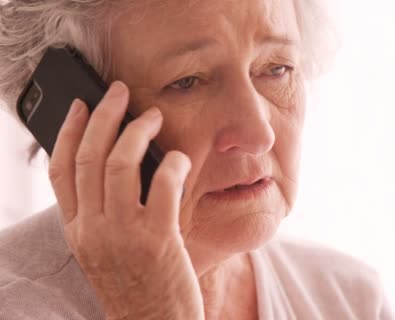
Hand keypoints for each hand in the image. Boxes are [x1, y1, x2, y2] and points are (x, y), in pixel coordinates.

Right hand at [48, 81, 203, 318]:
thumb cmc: (136, 286)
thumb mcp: (105, 251)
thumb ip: (104, 213)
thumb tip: (120, 164)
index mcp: (77, 231)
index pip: (60, 170)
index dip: (68, 131)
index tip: (81, 106)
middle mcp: (93, 229)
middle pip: (88, 156)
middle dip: (104, 115)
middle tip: (120, 93)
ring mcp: (124, 234)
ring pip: (119, 163)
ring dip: (138, 131)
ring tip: (154, 117)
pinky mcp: (158, 239)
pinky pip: (162, 185)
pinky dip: (172, 164)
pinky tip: (180, 159)